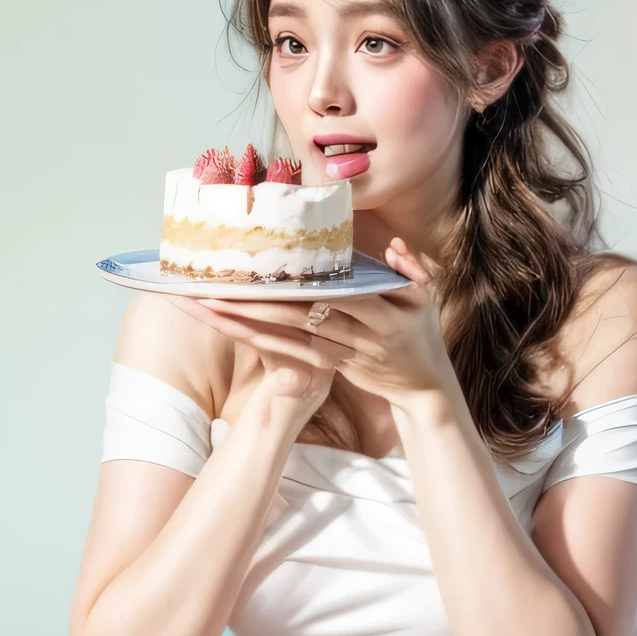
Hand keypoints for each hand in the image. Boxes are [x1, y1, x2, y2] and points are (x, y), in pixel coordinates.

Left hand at [182, 239, 454, 410]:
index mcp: (382, 316)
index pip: (337, 297)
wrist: (424, 388)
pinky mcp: (330, 369)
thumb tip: (395, 246)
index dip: (302, 288)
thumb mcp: (426, 300)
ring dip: (249, 327)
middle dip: (258, 306)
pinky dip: (263, 342)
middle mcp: (358, 337)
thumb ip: (413, 271)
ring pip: (288, 341)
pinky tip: (233, 330)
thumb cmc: (422, 333)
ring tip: (210, 309)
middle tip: (216, 291)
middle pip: (301, 319)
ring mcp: (341, 356)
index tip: (268, 273)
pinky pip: (291, 354)